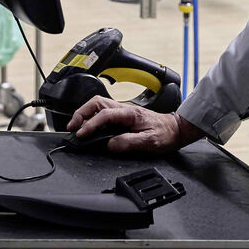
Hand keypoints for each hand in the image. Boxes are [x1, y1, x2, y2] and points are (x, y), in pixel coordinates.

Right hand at [66, 97, 202, 155]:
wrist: (175, 129)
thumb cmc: (165, 134)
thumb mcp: (149, 142)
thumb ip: (128, 142)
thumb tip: (110, 144)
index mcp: (130, 113)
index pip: (104, 115)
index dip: (91, 124)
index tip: (81, 134)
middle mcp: (124, 109)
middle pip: (96, 103)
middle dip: (81, 113)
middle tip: (72, 127)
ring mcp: (122, 111)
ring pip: (98, 105)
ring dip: (84, 114)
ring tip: (75, 127)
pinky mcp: (122, 116)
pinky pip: (102, 112)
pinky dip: (91, 117)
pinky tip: (88, 126)